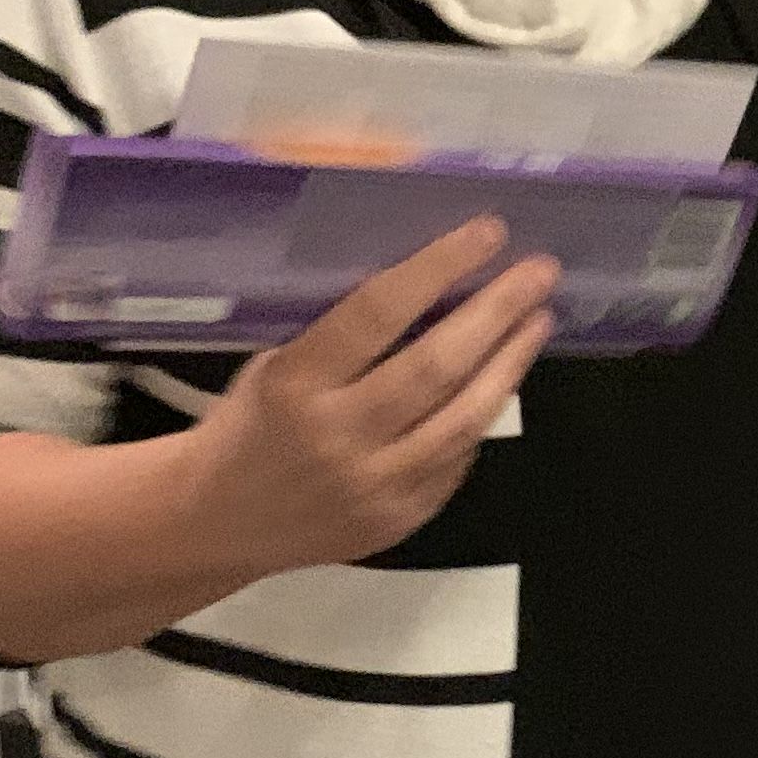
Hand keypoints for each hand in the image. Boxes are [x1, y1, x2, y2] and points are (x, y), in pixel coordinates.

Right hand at [188, 219, 557, 572]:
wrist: (219, 524)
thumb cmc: (249, 426)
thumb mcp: (275, 366)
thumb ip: (344, 337)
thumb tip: (432, 287)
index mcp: (295, 384)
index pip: (376, 313)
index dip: (437, 268)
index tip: (488, 233)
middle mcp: (337, 436)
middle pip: (435, 367)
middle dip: (496, 313)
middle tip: (538, 273)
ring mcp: (373, 485)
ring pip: (463, 419)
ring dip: (508, 364)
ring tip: (538, 321)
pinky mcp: (399, 520)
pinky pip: (457, 460)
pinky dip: (481, 416)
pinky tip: (502, 380)